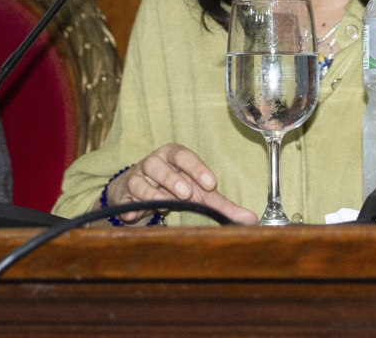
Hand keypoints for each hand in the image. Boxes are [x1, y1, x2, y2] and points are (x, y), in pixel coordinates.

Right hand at [104, 143, 257, 225]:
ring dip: (152, 194)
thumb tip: (252, 220)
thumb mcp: (199, 195)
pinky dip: (128, 208)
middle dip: (172, 178)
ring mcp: (136, 179)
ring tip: (165, 204)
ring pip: (139, 181)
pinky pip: (124, 200)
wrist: (137, 195)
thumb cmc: (174, 189)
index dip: (197, 167)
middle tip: (186, 194)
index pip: (184, 155)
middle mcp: (153, 163)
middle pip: (158, 165)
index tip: (211, 183)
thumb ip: (223, 206)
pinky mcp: (123, 196)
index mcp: (173, 157)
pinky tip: (133, 215)